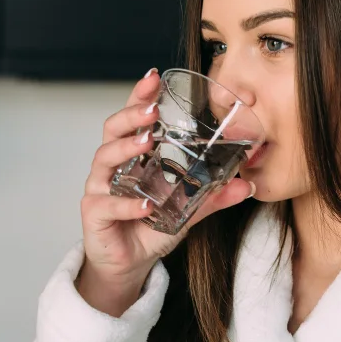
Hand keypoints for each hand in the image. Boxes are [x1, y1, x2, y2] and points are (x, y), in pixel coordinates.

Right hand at [76, 68, 254, 314]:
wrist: (129, 264)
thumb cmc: (149, 227)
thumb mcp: (186, 210)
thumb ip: (212, 196)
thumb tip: (247, 184)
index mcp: (132, 157)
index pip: (132, 119)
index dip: (139, 96)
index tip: (154, 77)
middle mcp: (112, 167)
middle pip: (112, 130)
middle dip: (130, 115)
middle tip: (152, 110)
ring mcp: (100, 188)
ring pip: (104, 159)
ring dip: (125, 148)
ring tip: (147, 142)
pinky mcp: (93, 214)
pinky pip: (107, 204)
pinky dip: (128, 204)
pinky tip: (146, 204)